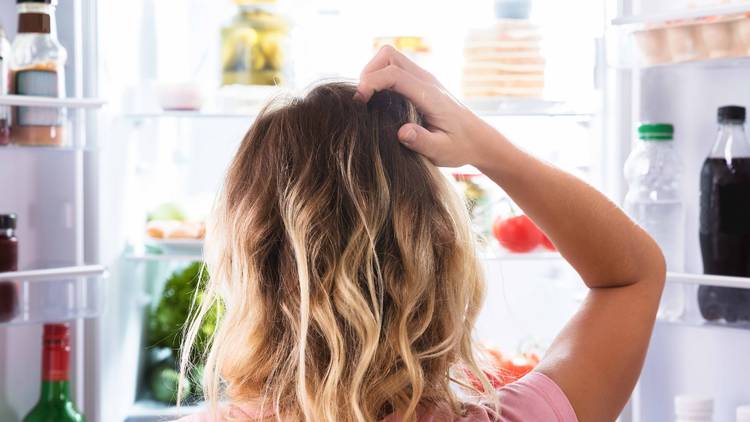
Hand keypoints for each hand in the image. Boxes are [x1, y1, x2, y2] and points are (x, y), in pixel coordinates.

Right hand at [355, 46, 497, 167]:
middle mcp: (426, 80)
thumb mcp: (442, 151)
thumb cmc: (459, 147)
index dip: (371, 83)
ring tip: (367, 99)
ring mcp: (423, 78)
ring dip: (373, 73)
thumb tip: (402, 132)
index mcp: (429, 95)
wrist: (478, 139)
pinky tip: (378, 101)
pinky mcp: (420, 82)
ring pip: (390, 57)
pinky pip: (395, 67)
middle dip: (369, 72)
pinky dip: (380, 77)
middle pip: (388, 55)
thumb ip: (422, 142)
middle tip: (362, 99)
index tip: (360, 103)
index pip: (394, 74)